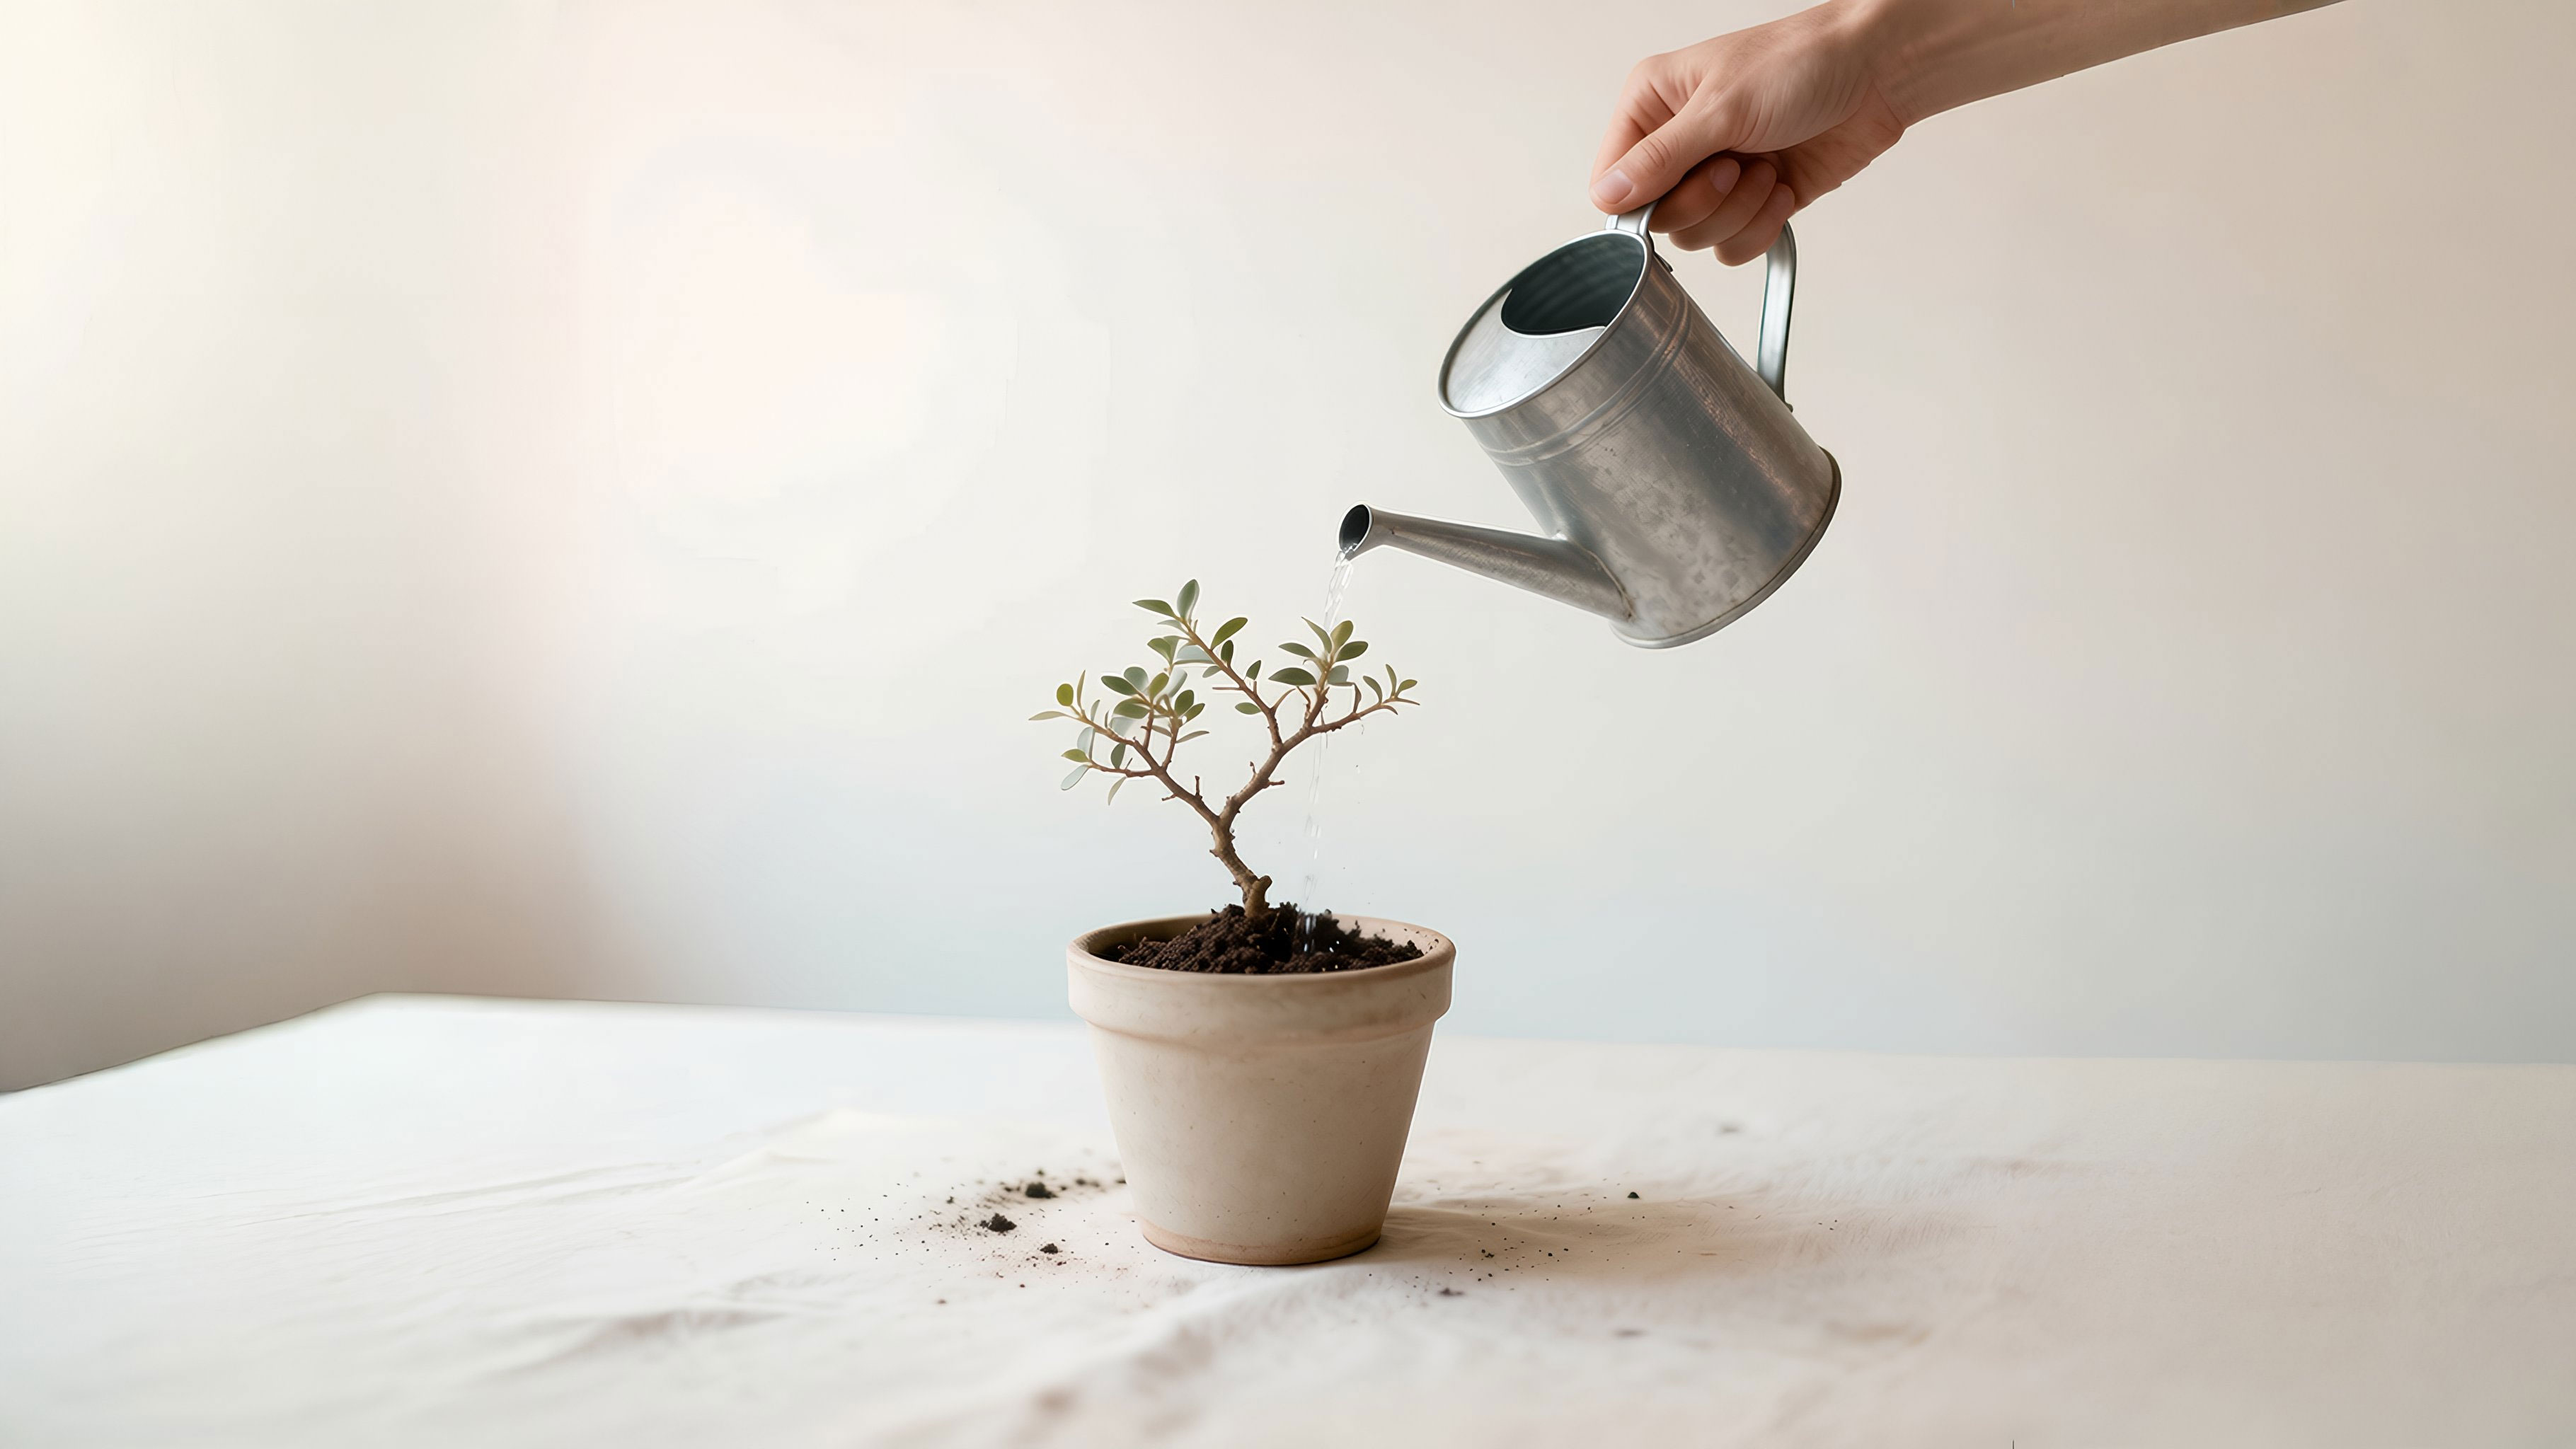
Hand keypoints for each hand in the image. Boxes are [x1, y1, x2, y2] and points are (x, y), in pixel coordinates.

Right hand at [1590, 3, 1904, 262]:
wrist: (1878, 73)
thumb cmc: (1802, 62)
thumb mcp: (1721, 107)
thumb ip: (1659, 159)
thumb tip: (1607, 196)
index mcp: (1653, 105)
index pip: (1612, 181)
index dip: (1641, 201)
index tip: (1679, 186)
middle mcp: (1680, 142)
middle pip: (1657, 217)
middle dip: (1704, 202)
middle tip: (1735, 166)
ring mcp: (1717, 173)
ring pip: (1697, 237)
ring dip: (1738, 213)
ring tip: (1768, 170)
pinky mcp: (1754, 200)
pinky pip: (1734, 245)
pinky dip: (1761, 227)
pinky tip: (1783, 187)